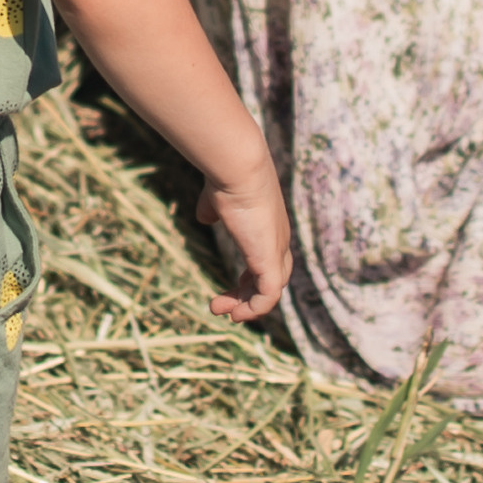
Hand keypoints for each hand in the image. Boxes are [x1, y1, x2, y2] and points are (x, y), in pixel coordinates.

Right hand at [194, 158, 292, 323]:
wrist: (239, 170)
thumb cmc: (226, 178)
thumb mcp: (216, 197)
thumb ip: (212, 209)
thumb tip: (204, 217)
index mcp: (268, 226)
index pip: (267, 261)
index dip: (248, 279)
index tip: (229, 289)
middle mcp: (278, 240)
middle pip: (270, 280)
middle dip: (245, 296)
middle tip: (218, 305)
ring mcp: (276, 251)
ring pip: (270, 292)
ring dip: (244, 306)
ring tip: (217, 309)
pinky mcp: (271, 261)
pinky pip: (269, 296)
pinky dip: (254, 309)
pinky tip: (236, 313)